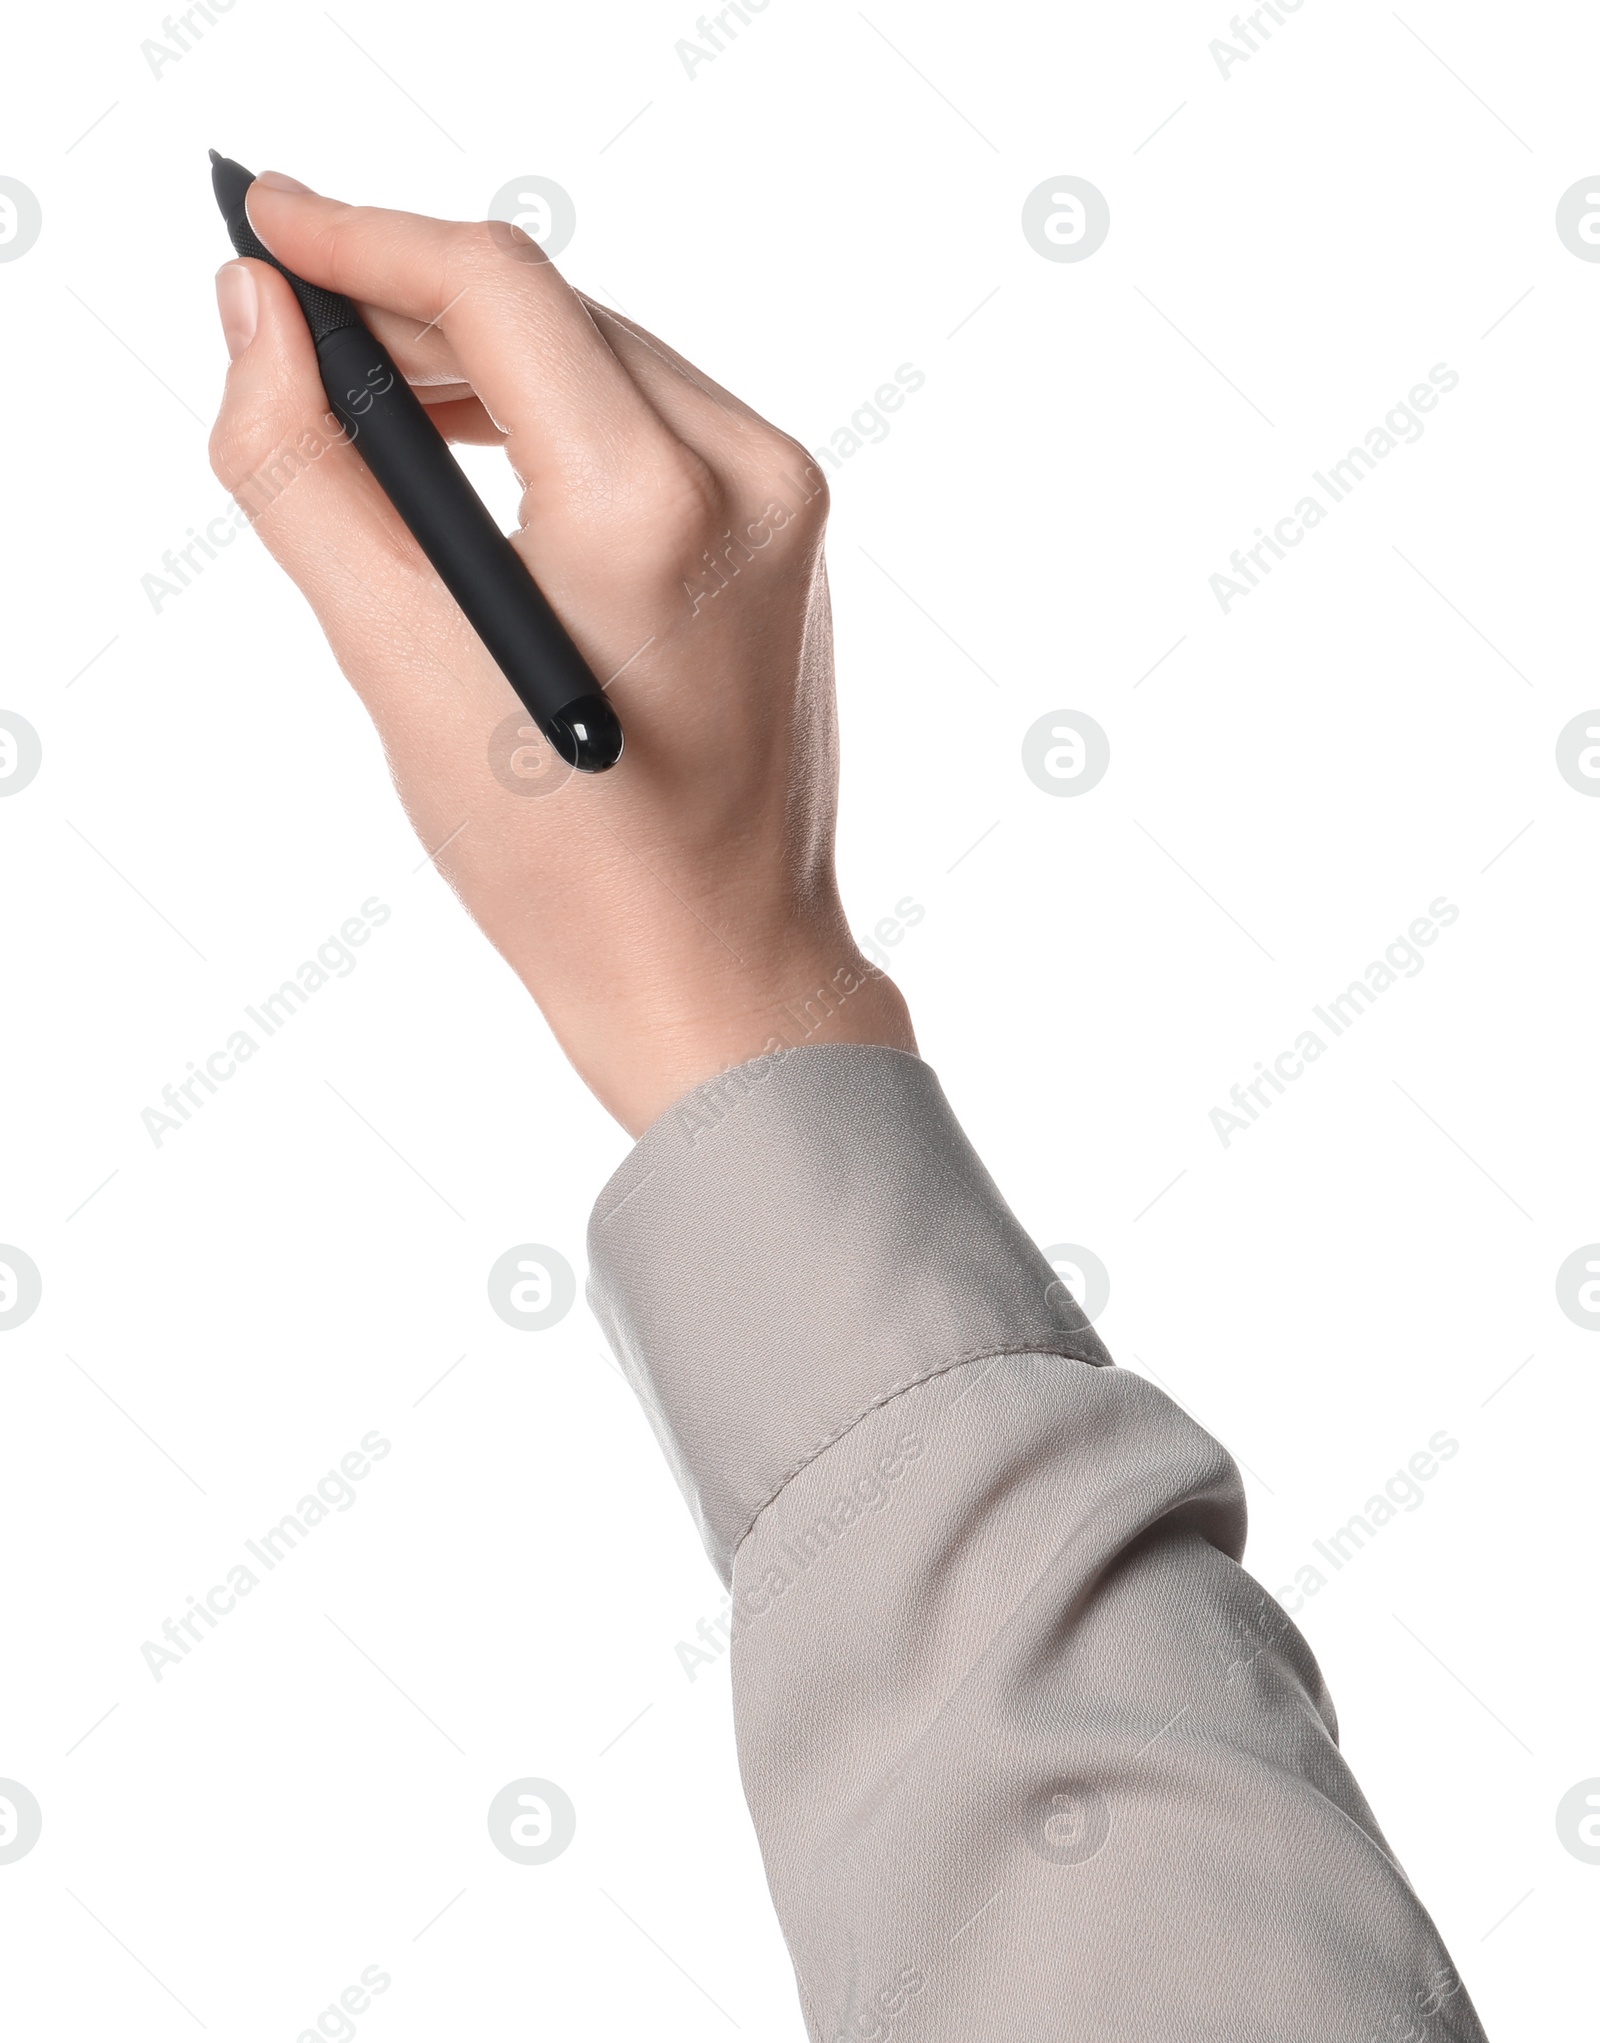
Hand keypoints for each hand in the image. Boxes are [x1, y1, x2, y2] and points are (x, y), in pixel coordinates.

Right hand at [208, 173, 914, 1134]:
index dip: (363, 237)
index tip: (265, 221)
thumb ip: (305, 472)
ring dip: (481, 357)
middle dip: (410, 304)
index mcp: (656, 504)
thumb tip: (258, 320)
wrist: (719, 966)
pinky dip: (556, 412)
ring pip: (602, 356)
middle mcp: (747, 473)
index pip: (494, 289)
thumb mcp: (398, 665)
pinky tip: (477, 447)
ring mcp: (784, 499)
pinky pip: (653, 416)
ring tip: (364, 394)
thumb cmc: (567, 862)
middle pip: (550, 313)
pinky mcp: (788, 529)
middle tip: (288, 322)